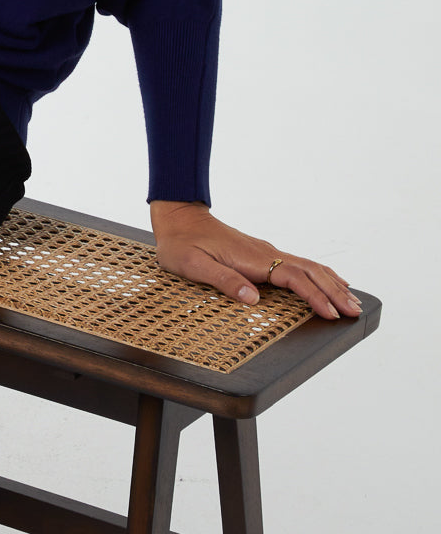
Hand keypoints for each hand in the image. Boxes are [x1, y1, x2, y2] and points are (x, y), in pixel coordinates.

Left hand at [148, 201, 361, 320]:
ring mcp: (265, 251)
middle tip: (355, 311)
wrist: (178, 218)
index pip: (292, 278)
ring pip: (307, 266)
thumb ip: (223, 280)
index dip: (314, 297)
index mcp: (251, 258)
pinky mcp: (262, 253)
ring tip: (352, 301)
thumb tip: (253, 298)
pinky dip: (319, 274)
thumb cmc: (181, 244)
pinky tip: (329, 281)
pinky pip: (299, 264)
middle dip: (334, 292)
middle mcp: (264, 252)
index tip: (331, 314)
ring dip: (331, 283)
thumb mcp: (192, 265)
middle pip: (309, 271)